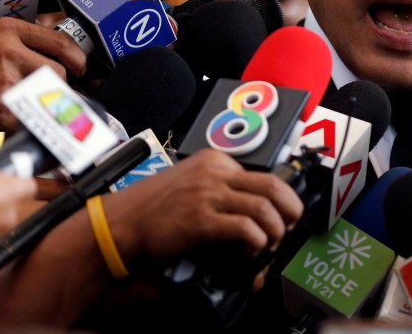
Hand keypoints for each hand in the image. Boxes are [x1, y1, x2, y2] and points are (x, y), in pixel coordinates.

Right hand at [0, 16, 88, 130]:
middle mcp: (9, 50)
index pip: (60, 41)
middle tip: (44, 93)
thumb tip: (60, 58)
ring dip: (36, 105)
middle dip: (55, 86)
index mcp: (10, 29)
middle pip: (57, 73)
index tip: (79, 68)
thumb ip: (22, 43)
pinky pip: (23, 117)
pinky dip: (15, 121)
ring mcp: (4, 78)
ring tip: (16, 103)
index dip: (76, 59)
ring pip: (43, 96)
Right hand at [106, 148, 303, 269]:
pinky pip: (245, 227)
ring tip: (270, 243)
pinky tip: (252, 250)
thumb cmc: (154, 207)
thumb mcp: (192, 184)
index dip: (282, 197)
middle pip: (273, 185)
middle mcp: (215, 172)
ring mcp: (207, 194)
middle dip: (291, 209)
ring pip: (264, 207)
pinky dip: (257, 241)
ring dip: (275, 230)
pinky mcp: (201, 219)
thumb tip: (252, 208)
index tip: (285, 214)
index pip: (264, 173)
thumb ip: (220, 188)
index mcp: (215, 160)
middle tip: (289, 227)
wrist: (121, 223)